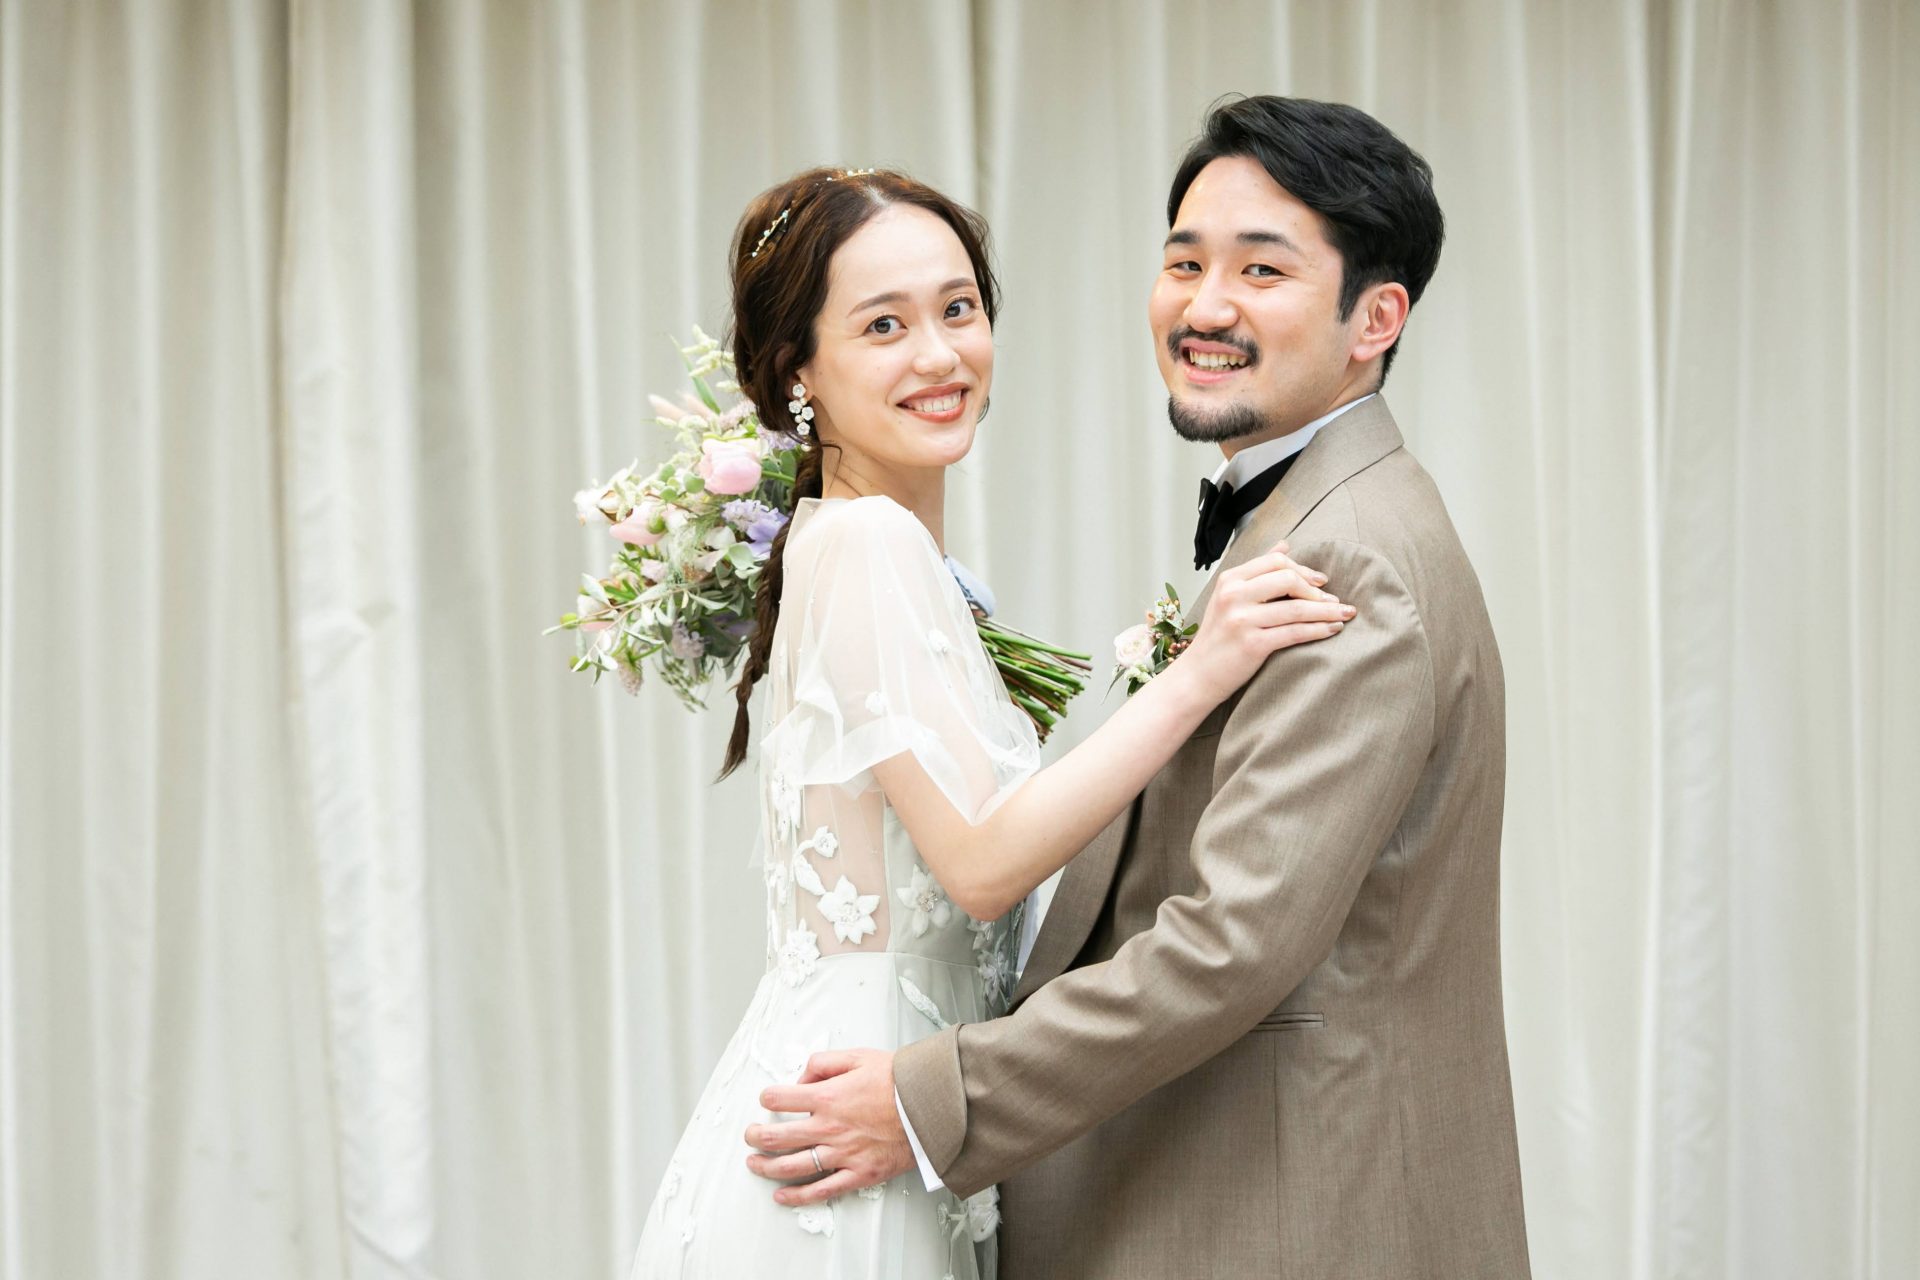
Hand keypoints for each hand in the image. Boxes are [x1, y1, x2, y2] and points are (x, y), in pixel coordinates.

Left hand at [743, 1048, 914, 1205]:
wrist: (931, 1106)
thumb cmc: (898, 1080)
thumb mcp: (858, 1056)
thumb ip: (823, 1063)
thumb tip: (801, 1079)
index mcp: (827, 1097)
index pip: (780, 1099)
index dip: (768, 1097)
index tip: (767, 1099)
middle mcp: (828, 1128)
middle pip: (777, 1137)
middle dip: (755, 1136)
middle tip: (749, 1136)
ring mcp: (842, 1154)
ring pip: (792, 1166)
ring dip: (766, 1166)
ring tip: (753, 1163)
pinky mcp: (858, 1174)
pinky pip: (821, 1190)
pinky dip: (797, 1196)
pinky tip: (781, 1196)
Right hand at [1183, 541, 1354, 701]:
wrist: (1197, 676)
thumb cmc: (1218, 638)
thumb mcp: (1229, 597)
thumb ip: (1257, 571)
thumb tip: (1285, 546)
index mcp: (1229, 580)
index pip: (1275, 562)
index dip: (1303, 569)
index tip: (1320, 580)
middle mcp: (1234, 596)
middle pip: (1288, 579)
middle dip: (1317, 589)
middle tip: (1333, 600)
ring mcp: (1242, 620)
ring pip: (1297, 608)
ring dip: (1327, 611)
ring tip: (1345, 614)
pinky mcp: (1253, 644)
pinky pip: (1295, 632)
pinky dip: (1319, 629)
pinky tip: (1333, 629)